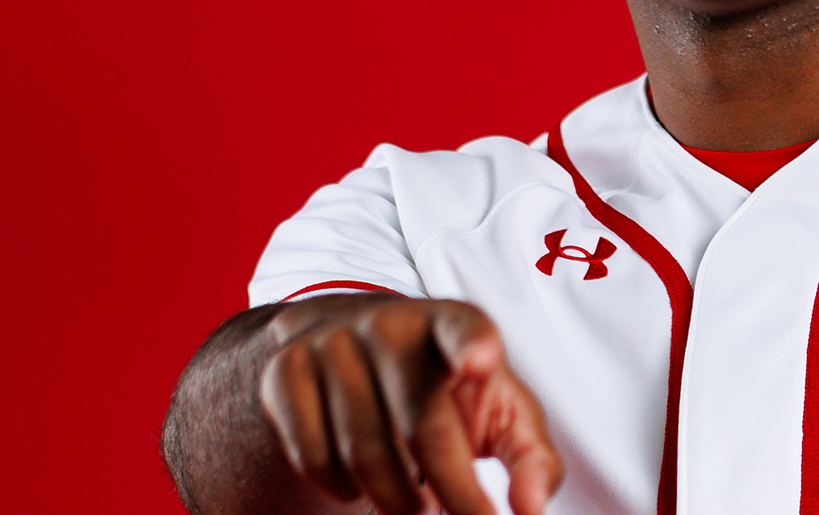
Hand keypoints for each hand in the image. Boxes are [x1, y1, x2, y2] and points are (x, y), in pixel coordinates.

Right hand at [257, 295, 561, 514]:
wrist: (350, 347)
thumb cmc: (448, 388)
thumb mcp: (497, 409)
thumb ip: (530, 457)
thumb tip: (532, 509)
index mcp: (453, 323)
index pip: (464, 328)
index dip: (473, 344)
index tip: (484, 359)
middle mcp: (390, 324)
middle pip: (423, 427)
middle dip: (453, 492)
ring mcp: (331, 344)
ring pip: (363, 453)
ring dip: (396, 501)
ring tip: (418, 506)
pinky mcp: (286, 372)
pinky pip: (312, 458)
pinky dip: (343, 490)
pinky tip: (364, 487)